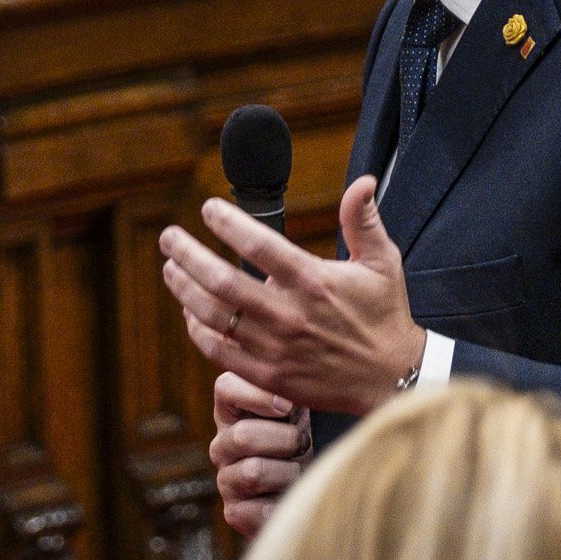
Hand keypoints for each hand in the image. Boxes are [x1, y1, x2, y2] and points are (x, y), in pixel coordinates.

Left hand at [160, 177, 425, 418]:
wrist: (391, 379)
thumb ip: (363, 220)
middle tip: (169, 237)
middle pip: (222, 281)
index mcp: (314, 281)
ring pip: (213, 316)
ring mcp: (275, 348)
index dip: (229, 223)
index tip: (208, 208)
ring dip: (184, 290)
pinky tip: (189, 312)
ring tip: (170, 268)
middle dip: (188, 255)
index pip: (259, 245)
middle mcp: (289, 314)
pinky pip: (220, 351)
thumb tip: (363, 181)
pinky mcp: (268, 376)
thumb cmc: (385, 315)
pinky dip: (198, 331)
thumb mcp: (383, 262)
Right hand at [208, 371, 310, 537]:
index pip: (226, 388)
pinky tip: (294, 498)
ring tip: (303, 473)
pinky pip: (257, 509)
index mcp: (236, 410)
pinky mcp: (234, 512)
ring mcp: (226, 479)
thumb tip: (303, 383)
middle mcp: (224, 444)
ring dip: (290, 473)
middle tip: (305, 444)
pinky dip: (285, 504)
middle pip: (242, 436)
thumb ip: (299, 389)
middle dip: (286, 441)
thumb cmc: (319, 440)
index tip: (288, 407)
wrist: (322, 493)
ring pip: (253, 472)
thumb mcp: (311, 408)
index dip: (256, 395)